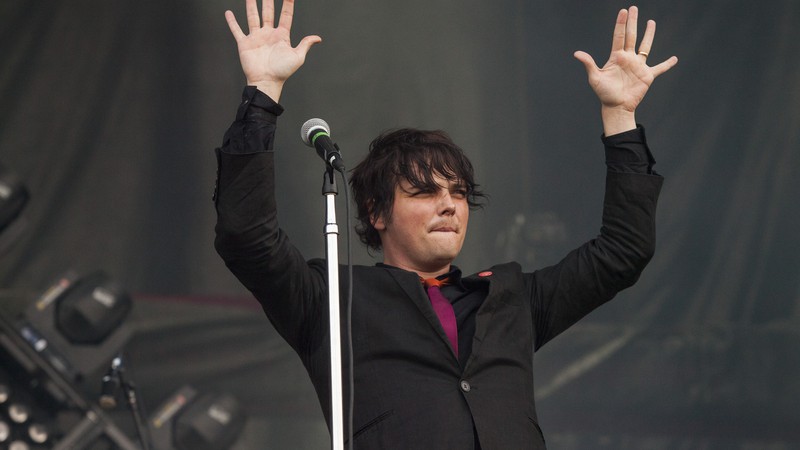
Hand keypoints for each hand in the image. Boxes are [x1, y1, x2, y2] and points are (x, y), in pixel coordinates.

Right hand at [225, 0, 320, 100]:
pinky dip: (232, 22)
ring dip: (251, 5)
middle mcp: (268, 34)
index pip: (285, 16)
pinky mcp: (245, 43)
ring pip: (252, 17)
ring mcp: (256, 37)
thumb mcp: (297, 57)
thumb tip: (318, 38)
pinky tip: (228, 13)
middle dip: (268, 1)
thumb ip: (305, 44)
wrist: (266, 81)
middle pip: (268, 12)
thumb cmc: (282, 72)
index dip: (288, 5)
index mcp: (281, 36)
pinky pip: (237, 30)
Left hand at [574, 6, 677, 134]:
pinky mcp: (647, 76)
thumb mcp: (595, 78)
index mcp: (616, 57)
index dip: (621, 24)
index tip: (623, 11)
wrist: (616, 107)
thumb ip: (589, 64)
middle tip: (634, 8)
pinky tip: (675, 58)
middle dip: (633, 22)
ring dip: (649, 34)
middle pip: (631, 36)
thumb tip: (577, 53)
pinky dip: (667, 64)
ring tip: (651, 22)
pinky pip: (660, 68)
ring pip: (645, 47)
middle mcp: (628, 59)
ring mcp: (638, 66)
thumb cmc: (604, 94)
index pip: (619, 36)